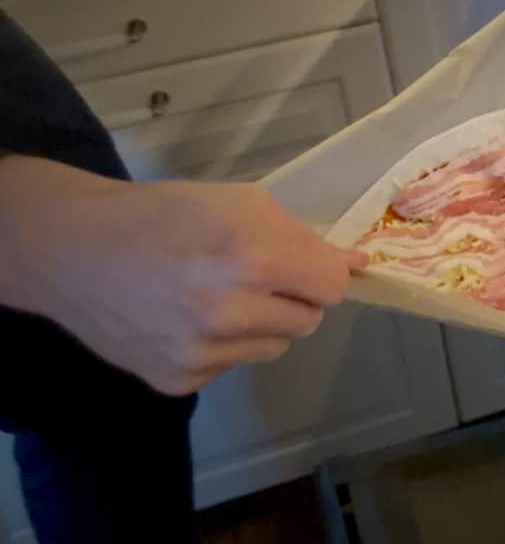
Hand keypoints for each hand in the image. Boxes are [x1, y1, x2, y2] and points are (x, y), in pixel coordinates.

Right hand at [0, 157, 366, 394]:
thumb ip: (298, 236)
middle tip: (260, 276)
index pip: (330, 287)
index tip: (316, 266)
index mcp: (249, 256)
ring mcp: (201, 352)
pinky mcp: (179, 379)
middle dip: (294, 297)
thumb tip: (352, 265)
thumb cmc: (163, 214)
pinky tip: (188, 320)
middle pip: (308, 321)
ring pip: (274, 347)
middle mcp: (228, 311)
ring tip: (219, 296)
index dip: (327, 274)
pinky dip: (225, 345)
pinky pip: (232, 365)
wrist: (75, 252)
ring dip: (262, 324)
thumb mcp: (238, 202)